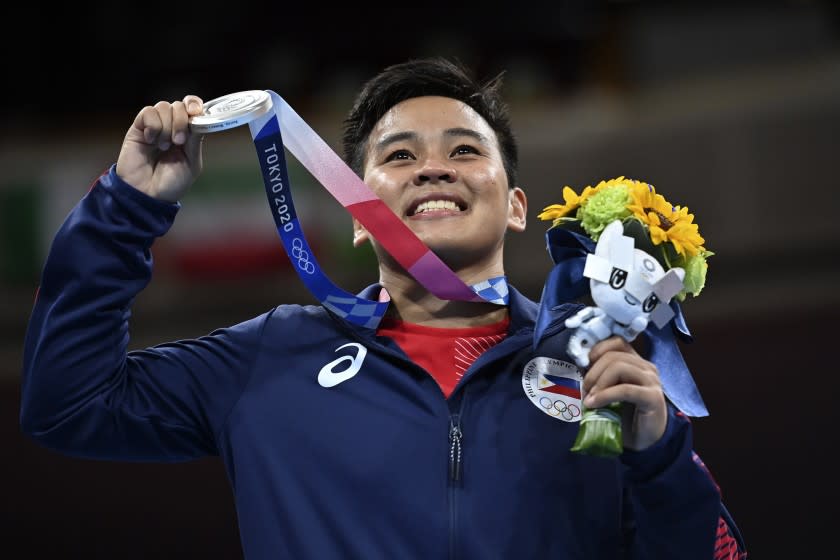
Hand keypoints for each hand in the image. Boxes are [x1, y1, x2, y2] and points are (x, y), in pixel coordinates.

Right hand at [115, 95, 205, 201]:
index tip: (196, 112)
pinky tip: (151, 141)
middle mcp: (171, 127)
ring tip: (163, 146)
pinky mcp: (138, 128)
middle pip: (179, 106)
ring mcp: (155, 126)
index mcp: (187, 134)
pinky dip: (153, 126)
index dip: (194, 104)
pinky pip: (147, 112)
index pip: (192, 107)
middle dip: (181, 121)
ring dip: (167, 127)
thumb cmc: (171, 183)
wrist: (148, 194)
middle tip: (179, 141)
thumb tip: (198, 118)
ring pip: (163, 107)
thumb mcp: (192, 163)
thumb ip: (195, 140)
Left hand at [581, 336, 666, 450]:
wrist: (645, 440)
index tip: (583, 366)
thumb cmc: (625, 415)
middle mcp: (646, 367)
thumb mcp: (609, 391)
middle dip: (593, 372)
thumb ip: (600, 377)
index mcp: (635, 362)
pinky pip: (625, 389)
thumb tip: (578, 368)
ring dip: (598, 383)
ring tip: (589, 399)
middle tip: (584, 390)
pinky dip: (605, 396)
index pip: (616, 342)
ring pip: (619, 367)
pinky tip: (594, 404)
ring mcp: (651, 381)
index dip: (597, 350)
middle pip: (613, 356)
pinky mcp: (653, 398)